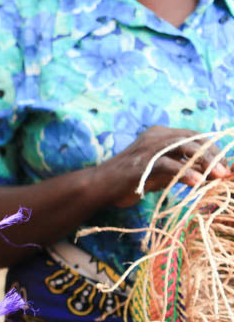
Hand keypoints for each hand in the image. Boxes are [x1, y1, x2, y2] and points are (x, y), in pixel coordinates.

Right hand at [107, 126, 232, 207]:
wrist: (100, 186)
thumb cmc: (132, 181)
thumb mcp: (163, 174)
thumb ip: (185, 170)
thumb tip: (215, 174)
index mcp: (160, 135)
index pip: (195, 136)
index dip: (213, 149)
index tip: (225, 167)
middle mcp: (155, 136)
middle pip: (192, 139)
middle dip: (212, 155)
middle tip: (224, 172)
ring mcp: (148, 147)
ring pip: (184, 147)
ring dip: (203, 161)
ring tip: (217, 175)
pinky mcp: (142, 162)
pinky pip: (168, 164)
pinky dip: (184, 172)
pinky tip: (196, 182)